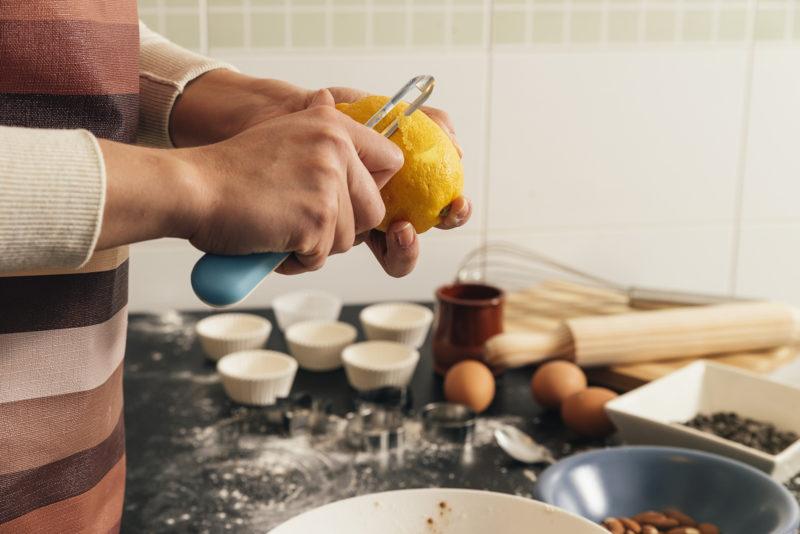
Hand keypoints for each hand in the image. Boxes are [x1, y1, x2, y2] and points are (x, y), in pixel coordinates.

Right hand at [170, 71, 471, 276]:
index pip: (390, 161)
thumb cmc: (230, 171)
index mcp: (332, 125)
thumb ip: (319, 133)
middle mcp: (336, 149)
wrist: (191, 188)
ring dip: (314, 246)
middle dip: (343, 228)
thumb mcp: (282, 133)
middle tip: (302, 221)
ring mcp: (328, 184)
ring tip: (279, 228)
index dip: (370, 189)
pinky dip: (295, 260)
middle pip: (375, 211)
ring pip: (348, 240)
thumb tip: (334, 101)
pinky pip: (320, 257)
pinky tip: (270, 240)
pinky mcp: (316, 219)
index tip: (343, 198)